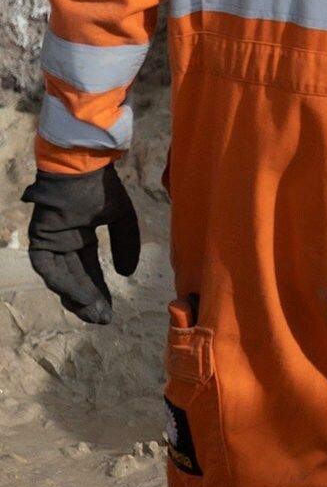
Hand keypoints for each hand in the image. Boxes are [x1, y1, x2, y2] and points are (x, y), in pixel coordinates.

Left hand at [21, 165, 140, 324]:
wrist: (83, 167)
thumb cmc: (102, 187)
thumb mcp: (122, 217)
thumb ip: (125, 244)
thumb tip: (126, 274)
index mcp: (82, 237)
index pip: (90, 271)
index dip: (100, 291)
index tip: (110, 311)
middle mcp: (65, 243)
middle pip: (75, 279)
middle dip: (89, 300)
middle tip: (102, 319)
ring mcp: (51, 242)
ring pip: (61, 278)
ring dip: (75, 296)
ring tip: (93, 312)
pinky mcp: (39, 239)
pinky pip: (48, 267)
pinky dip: (62, 282)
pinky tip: (78, 294)